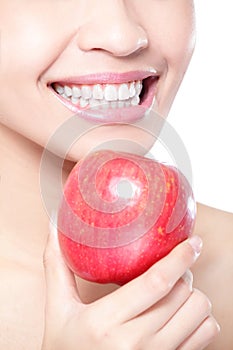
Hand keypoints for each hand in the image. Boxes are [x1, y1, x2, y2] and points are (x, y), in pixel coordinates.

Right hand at [42, 227, 219, 349]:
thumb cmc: (65, 349)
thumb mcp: (57, 311)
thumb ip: (57, 268)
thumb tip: (53, 227)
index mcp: (105, 322)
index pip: (155, 283)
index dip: (178, 258)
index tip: (191, 241)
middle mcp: (134, 343)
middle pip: (182, 294)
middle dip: (184, 272)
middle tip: (173, 266)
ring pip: (198, 314)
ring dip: (193, 295)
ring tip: (176, 290)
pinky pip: (206, 336)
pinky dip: (201, 319)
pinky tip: (182, 314)